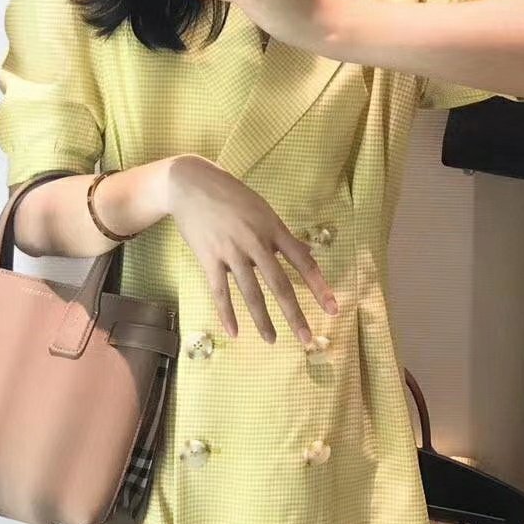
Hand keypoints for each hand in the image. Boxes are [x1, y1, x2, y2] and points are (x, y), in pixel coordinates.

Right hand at [164, 154, 339, 343]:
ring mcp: (231, 251)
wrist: (190, 183)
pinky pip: (220, 291)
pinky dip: (227, 313)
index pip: (302, 262)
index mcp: (273, 228)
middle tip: (307, 339)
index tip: (333, 308)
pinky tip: (234, 332)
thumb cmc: (230, 195)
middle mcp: (256, 241)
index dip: (319, 286)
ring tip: (272, 340)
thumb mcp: (263, 209)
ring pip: (251, 292)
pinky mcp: (208, 258)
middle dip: (294, 314)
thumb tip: (309, 254)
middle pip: (279, 284)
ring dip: (263, 320)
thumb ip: (283, 235)